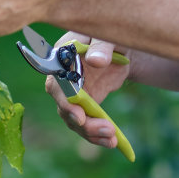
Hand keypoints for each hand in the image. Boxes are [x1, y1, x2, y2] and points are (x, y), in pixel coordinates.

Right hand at [47, 32, 129, 151]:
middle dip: (82, 121)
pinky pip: (86, 124)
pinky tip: (112, 142)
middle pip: (64, 106)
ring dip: (91, 132)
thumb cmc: (110, 35)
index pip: (57, 82)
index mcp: (62, 57)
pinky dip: (97, 134)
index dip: (65, 100)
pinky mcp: (84, 105)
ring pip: (74, 120)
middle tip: (106, 129)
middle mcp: (62, 78)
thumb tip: (95, 60)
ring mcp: (72, 95)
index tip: (79, 115)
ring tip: (112, 139)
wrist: (121, 48)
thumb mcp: (109, 37)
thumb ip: (102, 46)